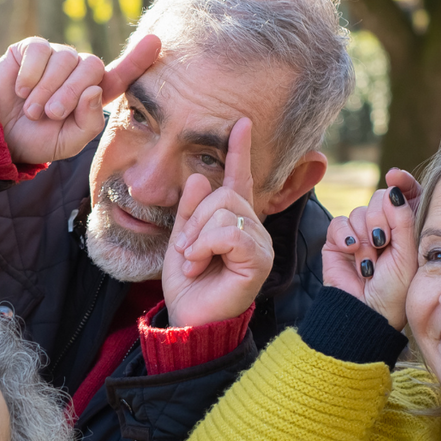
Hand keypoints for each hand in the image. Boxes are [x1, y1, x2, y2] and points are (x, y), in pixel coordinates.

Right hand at [0, 34, 159, 163]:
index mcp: (93, 94)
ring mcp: (56, 57)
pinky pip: (41, 51)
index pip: (121, 75)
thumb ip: (88, 122)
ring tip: (32, 109)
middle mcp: (79, 72)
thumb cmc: (37, 139)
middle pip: (91, 67)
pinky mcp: (32, 48)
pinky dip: (31, 74)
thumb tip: (94, 90)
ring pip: (65, 59)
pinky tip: (21, 90)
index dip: (138, 59)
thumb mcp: (68, 142)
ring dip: (47, 89)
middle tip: (51, 114)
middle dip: (71, 93)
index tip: (155, 41)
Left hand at [161, 118, 272, 327]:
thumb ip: (190, 209)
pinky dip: (206, 246)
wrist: (189, 317)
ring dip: (197, 236)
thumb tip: (198, 176)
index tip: (241, 123)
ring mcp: (259, 243)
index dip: (239, 151)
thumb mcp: (181, 238)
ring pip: (225, 211)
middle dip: (195, 219)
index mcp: (233, 220)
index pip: (239, 179)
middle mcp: (252, 228)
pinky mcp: (259, 259)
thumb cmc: (189, 284)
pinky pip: (230, 232)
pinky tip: (200, 264)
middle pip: (224, 194)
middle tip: (187, 250)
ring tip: (193, 260)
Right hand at [322, 168, 420, 329]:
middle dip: (381, 219)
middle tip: (382, 243)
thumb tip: (394, 188)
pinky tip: (352, 252)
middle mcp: (383, 228)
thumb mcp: (407, 254)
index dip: (402, 183)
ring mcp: (360, 234)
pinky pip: (339, 223)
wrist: (365, 312)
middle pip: (379, 199)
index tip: (396, 176)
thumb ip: (403, 219)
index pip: (405, 195)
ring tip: (369, 262)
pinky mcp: (338, 241)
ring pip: (359, 211)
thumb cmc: (394, 290)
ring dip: (364, 237)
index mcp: (406, 229)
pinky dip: (346, 236)